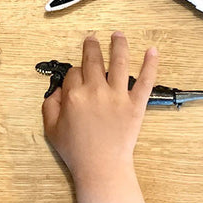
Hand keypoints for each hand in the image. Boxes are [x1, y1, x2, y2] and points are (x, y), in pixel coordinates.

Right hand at [42, 32, 157, 186]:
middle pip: (93, 60)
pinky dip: (150, 65)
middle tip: (92, 38)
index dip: (74, 73)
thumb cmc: (75, 151)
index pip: (74, 72)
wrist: (101, 168)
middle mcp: (96, 90)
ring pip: (119, 62)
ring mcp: (118, 96)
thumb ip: (50, 104)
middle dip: (91, 46)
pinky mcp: (136, 104)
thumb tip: (59, 89)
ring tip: (118, 34)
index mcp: (74, 95)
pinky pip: (146, 81)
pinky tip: (152, 51)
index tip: (77, 78)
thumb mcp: (51, 128)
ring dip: (118, 45)